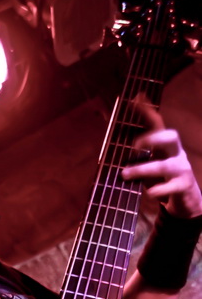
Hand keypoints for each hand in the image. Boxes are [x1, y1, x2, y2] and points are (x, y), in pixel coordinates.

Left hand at [121, 96, 201, 218]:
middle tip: (133, 145)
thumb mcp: (150, 163)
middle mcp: (176, 153)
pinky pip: (171, 187)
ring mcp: (182, 170)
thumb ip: (137, 154)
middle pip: (170, 137)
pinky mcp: (183, 187)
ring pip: (164, 166)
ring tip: (125, 174)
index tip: (135, 98)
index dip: (147, 111)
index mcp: (166, 145)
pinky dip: (158, 190)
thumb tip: (111, 146)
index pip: (158, 124)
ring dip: (143, 169)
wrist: (186, 200)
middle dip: (152, 138)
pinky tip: (149, 193)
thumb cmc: (162, 178)